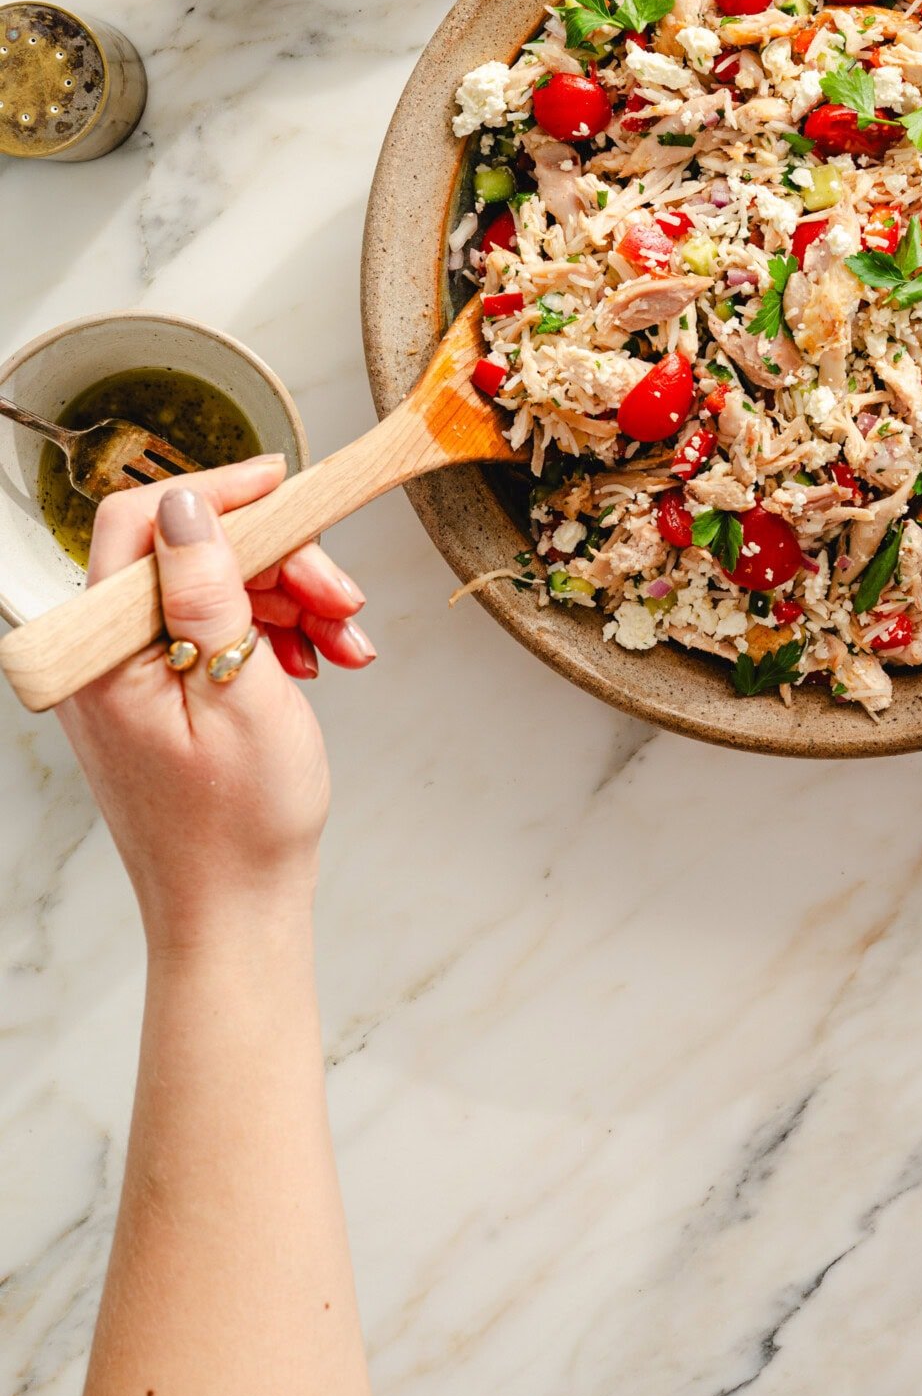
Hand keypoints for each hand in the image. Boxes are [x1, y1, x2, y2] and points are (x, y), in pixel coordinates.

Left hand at [57, 458, 374, 946]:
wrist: (235, 911)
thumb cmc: (239, 826)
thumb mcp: (240, 693)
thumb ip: (208, 590)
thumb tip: (188, 504)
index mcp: (101, 655)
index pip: (141, 523)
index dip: (218, 493)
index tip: (286, 484)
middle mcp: (100, 657)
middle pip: (190, 552)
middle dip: (278, 561)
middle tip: (342, 597)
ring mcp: (127, 674)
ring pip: (214, 586)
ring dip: (291, 600)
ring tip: (346, 642)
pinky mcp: (157, 690)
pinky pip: (217, 627)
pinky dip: (276, 632)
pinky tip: (321, 659)